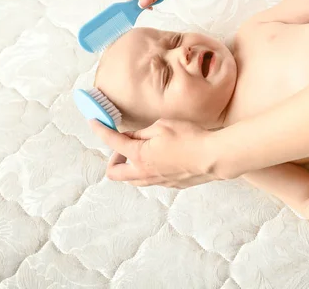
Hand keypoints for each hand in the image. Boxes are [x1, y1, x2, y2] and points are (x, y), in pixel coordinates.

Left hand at [89, 118, 219, 187]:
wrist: (214, 157)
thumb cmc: (190, 138)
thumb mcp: (162, 126)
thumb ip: (142, 132)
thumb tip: (132, 137)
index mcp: (139, 155)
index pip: (112, 142)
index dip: (101, 130)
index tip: (94, 123)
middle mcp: (144, 172)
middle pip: (115, 173)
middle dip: (113, 159)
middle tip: (123, 146)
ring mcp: (158, 181)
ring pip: (133, 179)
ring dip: (131, 166)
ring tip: (142, 153)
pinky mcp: (172, 185)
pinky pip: (152, 181)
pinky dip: (149, 171)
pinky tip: (161, 160)